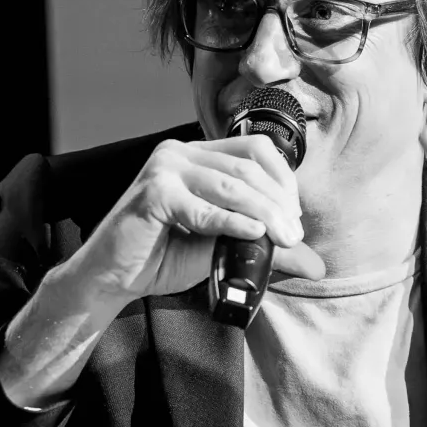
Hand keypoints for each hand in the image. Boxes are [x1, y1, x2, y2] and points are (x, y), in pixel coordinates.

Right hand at [0, 136, 325, 409]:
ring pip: (230, 185)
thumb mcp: (220, 245)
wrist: (111, 278)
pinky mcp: (152, 194)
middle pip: (247, 167)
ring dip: (265, 212)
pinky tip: (255, 233)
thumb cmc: (161, 257)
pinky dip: (233, 222)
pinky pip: (204, 209)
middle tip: (295, 235)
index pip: (254, 149)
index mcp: (195, 156)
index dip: (284, 179)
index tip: (295, 215)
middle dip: (279, 202)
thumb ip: (262, 243)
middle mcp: (179, 153)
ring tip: (285, 239)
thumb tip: (315, 261)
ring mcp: (163, 169)